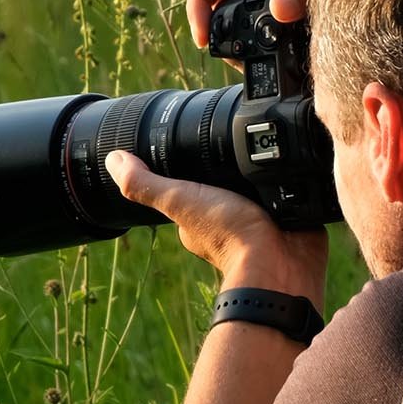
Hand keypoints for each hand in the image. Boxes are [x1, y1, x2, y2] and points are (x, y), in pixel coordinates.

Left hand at [106, 150, 327, 306]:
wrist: (279, 262)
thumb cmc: (230, 237)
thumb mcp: (180, 201)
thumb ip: (146, 184)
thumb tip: (113, 159)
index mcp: (198, 214)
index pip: (191, 181)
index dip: (193, 163)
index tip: (200, 141)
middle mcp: (228, 217)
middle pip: (225, 179)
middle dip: (231, 164)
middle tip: (237, 142)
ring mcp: (260, 216)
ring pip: (256, 182)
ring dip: (261, 168)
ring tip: (265, 149)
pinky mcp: (288, 212)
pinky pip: (286, 188)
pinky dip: (287, 177)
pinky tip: (289, 162)